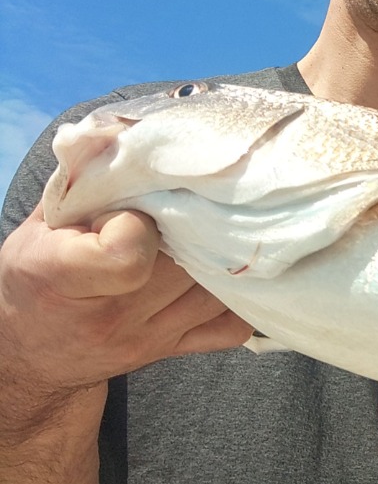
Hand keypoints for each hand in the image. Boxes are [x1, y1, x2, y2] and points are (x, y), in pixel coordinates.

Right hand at [0, 206, 251, 400]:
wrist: (31, 351)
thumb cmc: (36, 276)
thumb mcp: (40, 226)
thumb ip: (83, 182)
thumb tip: (129, 132)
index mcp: (63, 276)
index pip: (128, 251)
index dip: (142, 222)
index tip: (133, 211)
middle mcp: (109, 315)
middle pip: (185, 261)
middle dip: (194, 227)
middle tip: (186, 212)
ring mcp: (146, 339)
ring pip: (217, 289)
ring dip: (221, 256)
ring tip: (207, 235)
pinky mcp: (173, 351)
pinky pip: (232, 328)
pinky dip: (240, 297)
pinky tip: (224, 272)